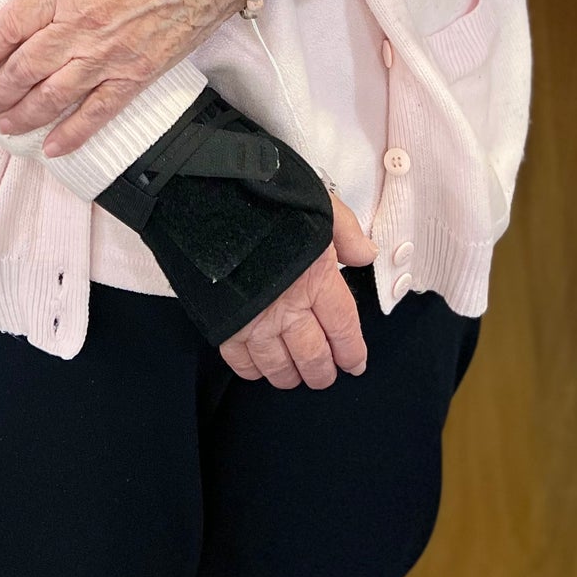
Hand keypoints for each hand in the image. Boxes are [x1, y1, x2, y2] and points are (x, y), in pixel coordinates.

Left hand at [0, 0, 242, 156]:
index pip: (11, 24)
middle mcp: (83, 24)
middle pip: (25, 67)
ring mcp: (111, 53)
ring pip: (54, 95)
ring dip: (23, 114)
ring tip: (4, 125)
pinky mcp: (140, 72)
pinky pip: (100, 111)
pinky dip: (74, 132)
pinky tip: (54, 147)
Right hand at [221, 196, 377, 389]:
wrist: (211, 199)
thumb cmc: (268, 199)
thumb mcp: (320, 205)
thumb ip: (347, 233)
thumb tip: (365, 255)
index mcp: (317, 279)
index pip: (343, 328)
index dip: (351, 351)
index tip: (355, 364)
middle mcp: (289, 308)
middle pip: (313, 356)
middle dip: (323, 372)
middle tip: (326, 376)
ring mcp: (255, 320)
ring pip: (279, 366)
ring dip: (291, 376)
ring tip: (296, 376)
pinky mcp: (224, 324)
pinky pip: (241, 362)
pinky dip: (253, 371)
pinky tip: (261, 367)